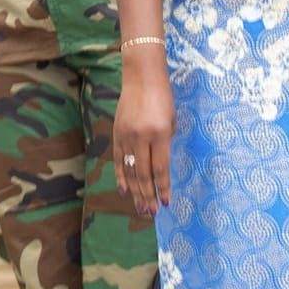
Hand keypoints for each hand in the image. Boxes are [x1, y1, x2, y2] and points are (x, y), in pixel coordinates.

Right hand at [114, 47, 173, 217]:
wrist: (141, 76)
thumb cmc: (163, 97)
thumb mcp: (172, 121)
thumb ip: (165, 144)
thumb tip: (159, 169)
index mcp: (160, 133)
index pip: (160, 168)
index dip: (163, 187)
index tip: (166, 202)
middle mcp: (141, 136)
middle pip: (144, 174)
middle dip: (148, 195)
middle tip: (150, 212)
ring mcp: (126, 135)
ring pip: (130, 170)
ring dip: (135, 191)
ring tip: (140, 208)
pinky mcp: (117, 133)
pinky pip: (118, 160)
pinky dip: (121, 177)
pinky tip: (125, 191)